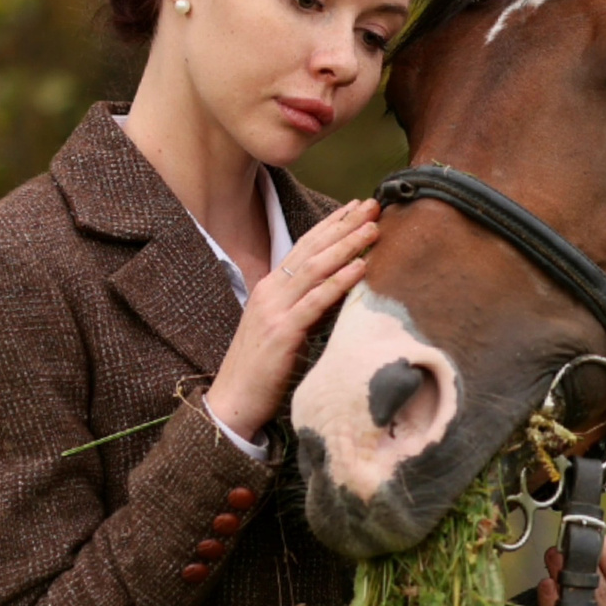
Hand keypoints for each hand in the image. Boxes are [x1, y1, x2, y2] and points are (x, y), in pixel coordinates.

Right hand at [206, 198, 377, 438]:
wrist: (232, 401)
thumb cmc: (261, 369)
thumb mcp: (284, 328)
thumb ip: (306, 306)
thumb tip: (339, 291)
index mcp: (271, 288)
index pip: (304, 246)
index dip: (331, 224)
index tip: (356, 207)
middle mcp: (271, 291)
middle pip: (312, 249)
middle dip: (344, 225)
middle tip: (372, 205)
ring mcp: (274, 310)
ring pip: (315, 268)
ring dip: (347, 245)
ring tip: (373, 228)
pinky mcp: (281, 333)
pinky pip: (315, 302)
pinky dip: (339, 282)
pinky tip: (360, 267)